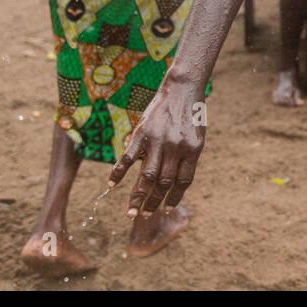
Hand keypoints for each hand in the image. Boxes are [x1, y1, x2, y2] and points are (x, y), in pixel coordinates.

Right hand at [108, 80, 204, 217]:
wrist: (182, 89)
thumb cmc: (190, 115)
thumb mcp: (195, 137)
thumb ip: (185, 158)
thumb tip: (172, 184)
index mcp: (193, 151)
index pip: (182, 182)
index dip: (174, 198)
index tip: (165, 209)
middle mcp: (176, 148)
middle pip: (163, 183)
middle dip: (152, 203)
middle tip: (142, 217)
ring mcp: (158, 141)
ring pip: (146, 177)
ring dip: (137, 197)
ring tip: (130, 212)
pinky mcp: (141, 134)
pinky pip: (127, 158)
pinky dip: (118, 173)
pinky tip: (111, 184)